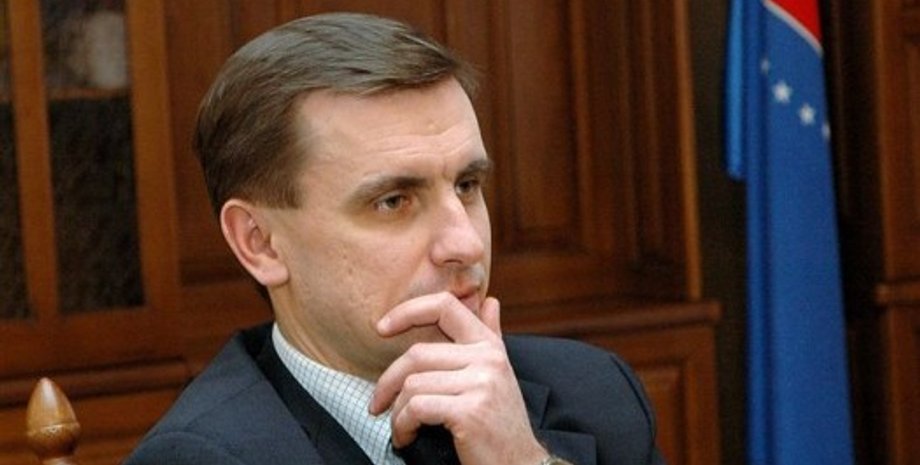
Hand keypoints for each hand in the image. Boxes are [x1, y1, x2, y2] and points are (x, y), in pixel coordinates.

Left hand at [369, 292, 546, 464]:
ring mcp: (481, 383)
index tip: (381, 328)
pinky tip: (406, 437)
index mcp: (490, 346)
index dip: (408, 311)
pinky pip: (416, 408)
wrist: (521, 464)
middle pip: (417, 354)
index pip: (445, 306)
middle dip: (389, 381)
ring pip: (413, 384)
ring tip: (400, 428)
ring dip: (396, 412)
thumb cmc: (502, 424)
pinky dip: (402, 425)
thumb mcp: (498, 375)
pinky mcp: (470, 411)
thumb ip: (491, 336)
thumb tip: (490, 301)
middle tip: (377, 404)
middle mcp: (488, 358)